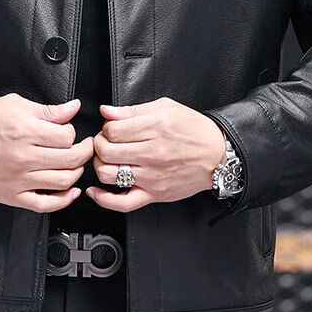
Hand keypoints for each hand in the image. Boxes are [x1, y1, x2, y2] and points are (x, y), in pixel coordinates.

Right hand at [0, 94, 94, 211]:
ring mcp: (19, 180)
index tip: (70, 132)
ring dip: (77, 172)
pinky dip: (63, 200)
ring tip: (75, 164)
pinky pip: (45, 204)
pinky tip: (70, 192)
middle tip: (85, 146)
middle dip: (84, 151)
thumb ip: (48, 109)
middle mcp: (24, 157)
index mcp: (26, 131)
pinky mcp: (13, 196)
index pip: (67, 136)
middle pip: (70, 159)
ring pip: (63, 181)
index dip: (73, 132)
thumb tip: (73, 107)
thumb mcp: (15, 105)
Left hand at [85, 97, 227, 212]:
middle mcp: (152, 153)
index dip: (106, 127)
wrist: (217, 155)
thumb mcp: (166, 108)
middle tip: (105, 141)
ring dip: (99, 164)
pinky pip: (123, 203)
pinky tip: (95, 191)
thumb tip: (108, 111)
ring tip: (105, 159)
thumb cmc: (194, 130)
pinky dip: (103, 199)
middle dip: (99, 143)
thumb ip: (133, 110)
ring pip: (108, 173)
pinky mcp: (154, 194)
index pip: (112, 129)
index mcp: (154, 128)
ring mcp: (151, 176)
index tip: (111, 128)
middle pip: (106, 150)